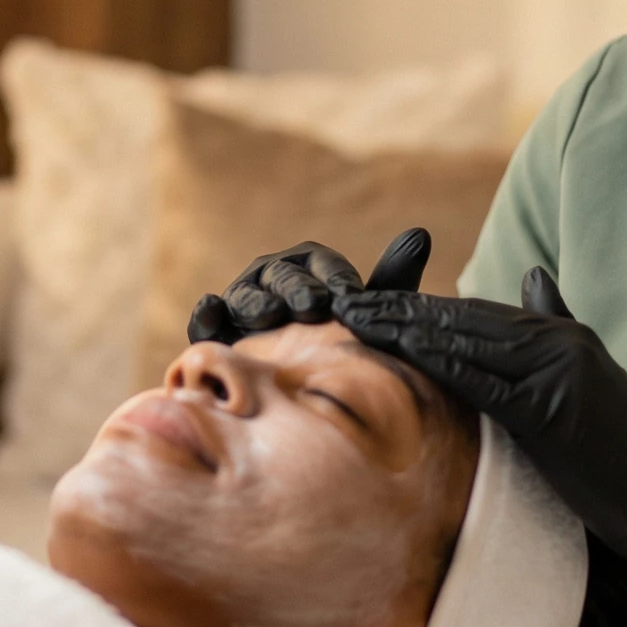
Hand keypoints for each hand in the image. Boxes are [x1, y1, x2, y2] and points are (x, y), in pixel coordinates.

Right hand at [187, 228, 434, 343]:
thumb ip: (389, 282)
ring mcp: (242, 303)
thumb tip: (420, 234)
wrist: (301, 393)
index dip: (337, 279)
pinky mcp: (215, 332)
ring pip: (246, 295)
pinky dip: (207, 312)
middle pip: (283, 277)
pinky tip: (211, 307)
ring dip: (256, 301)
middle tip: (313, 306)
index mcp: (311, 268)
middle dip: (297, 289)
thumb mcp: (364, 317)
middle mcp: (273, 279)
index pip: (323, 265)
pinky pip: (207, 319)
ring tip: (268, 313)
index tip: (351, 296)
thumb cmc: (338, 347)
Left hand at [335, 267, 626, 619]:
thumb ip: (555, 326)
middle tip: (346, 300)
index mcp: (563, 334)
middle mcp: (561, 342)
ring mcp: (561, 372)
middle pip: (465, 318)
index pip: (478, 312)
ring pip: (469, 341)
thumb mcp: (591, 376)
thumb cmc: (624, 451)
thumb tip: (532, 276)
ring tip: (358, 321)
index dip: (421, 305)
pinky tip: (404, 354)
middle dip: (402, 308)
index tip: (372, 299)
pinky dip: (442, 365)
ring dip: (408, 329)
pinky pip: (486, 382)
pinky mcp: (554, 412)